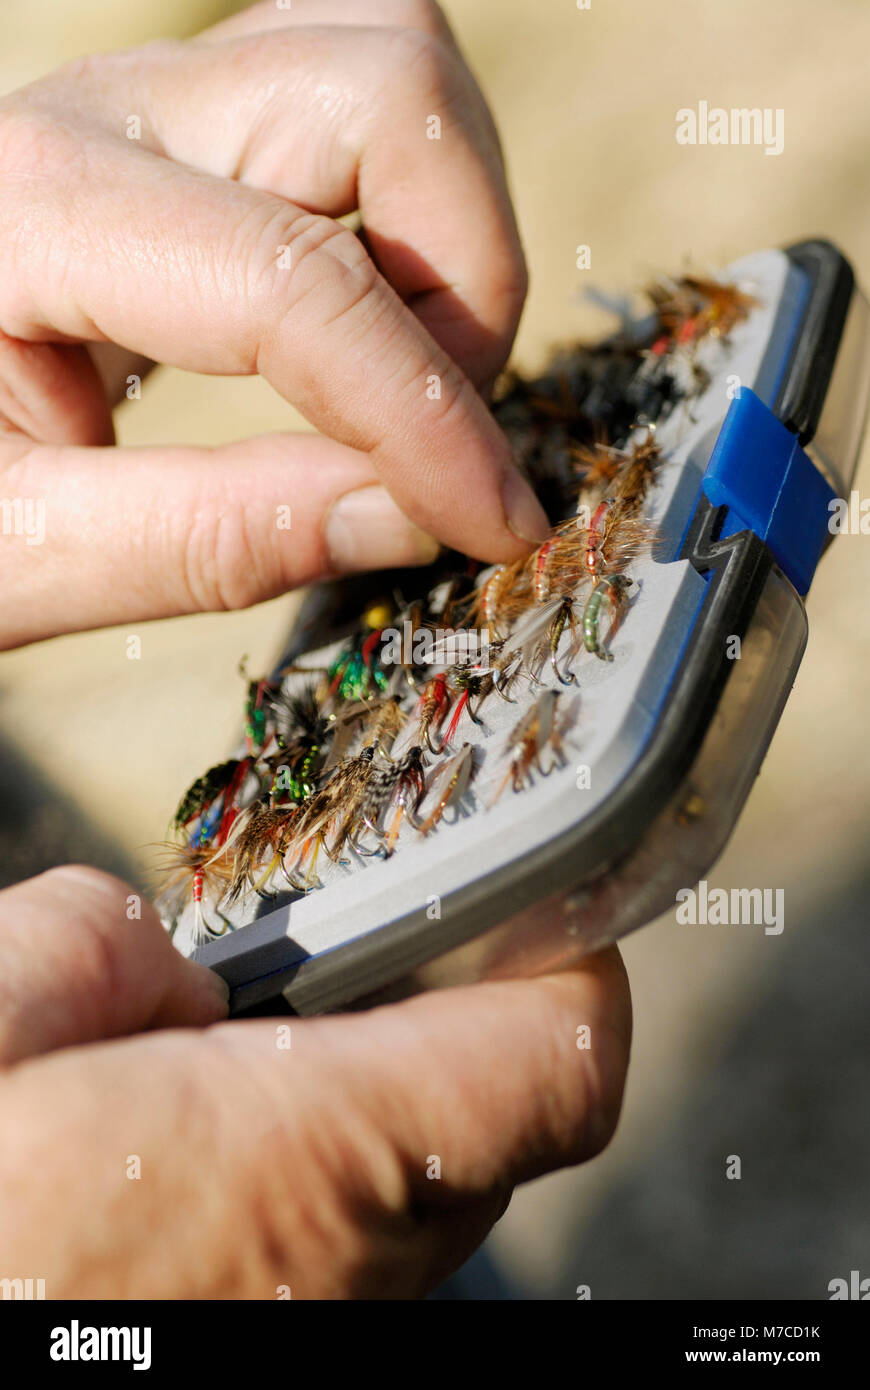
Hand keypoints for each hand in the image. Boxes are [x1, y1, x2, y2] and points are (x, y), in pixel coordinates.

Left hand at [0, 0, 549, 649]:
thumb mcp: (14, 548)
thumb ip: (202, 542)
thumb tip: (405, 518)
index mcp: (27, 212)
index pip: (293, 285)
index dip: (428, 418)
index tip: (497, 523)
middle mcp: (104, 113)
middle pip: (383, 91)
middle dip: (465, 283)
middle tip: (436, 429)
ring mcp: (156, 95)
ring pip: (389, 58)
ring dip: (452, 225)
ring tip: (410, 370)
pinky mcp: (194, 115)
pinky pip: (358, 85)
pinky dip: (416, 197)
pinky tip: (375, 309)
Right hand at [0, 866, 630, 1297]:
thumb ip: (93, 946)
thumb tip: (164, 971)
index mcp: (316, 1152)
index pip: (558, 1057)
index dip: (570, 957)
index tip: (532, 895)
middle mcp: (355, 1262)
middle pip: (487, 1113)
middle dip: (432, 1013)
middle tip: (339, 946)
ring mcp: (324, 1321)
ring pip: (410, 1184)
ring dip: (355, 1096)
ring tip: (233, 1046)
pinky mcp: (275, 1344)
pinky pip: (343, 1241)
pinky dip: (300, 1172)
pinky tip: (179, 1147)